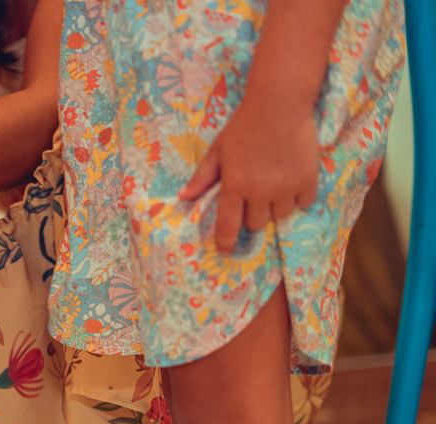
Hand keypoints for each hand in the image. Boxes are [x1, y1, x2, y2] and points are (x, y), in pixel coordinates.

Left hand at [179, 100, 318, 254]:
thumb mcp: (218, 151)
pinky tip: (292, 183)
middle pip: (255, 224)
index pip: (228, 226)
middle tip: (253, 198)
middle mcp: (260, 191)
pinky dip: (297, 198)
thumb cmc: (243, 127)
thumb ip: (203, 177)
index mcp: (234, 186)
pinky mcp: (308, 180)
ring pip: (280, 217)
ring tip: (274, 189)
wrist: (279, 104)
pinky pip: (303, 204)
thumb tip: (184, 196)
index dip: (225, 242)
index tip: (225, 250)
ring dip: (275, 208)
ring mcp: (286, 187)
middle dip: (252, 216)